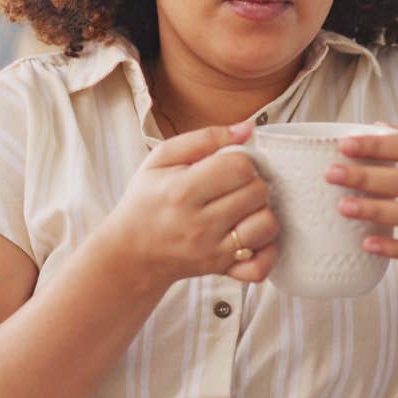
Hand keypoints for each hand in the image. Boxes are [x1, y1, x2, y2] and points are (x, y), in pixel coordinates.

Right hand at [105, 122, 278, 287]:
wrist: (130, 252)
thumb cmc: (147, 199)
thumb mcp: (162, 158)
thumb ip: (205, 138)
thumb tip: (247, 128)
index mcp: (183, 190)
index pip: (240, 166)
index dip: (241, 160)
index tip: (229, 165)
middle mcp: (200, 224)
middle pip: (258, 192)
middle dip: (253, 182)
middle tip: (236, 185)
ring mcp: (213, 251)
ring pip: (267, 225)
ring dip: (262, 212)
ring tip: (245, 208)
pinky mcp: (221, 269)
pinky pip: (261, 266)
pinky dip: (266, 251)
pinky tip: (252, 236)